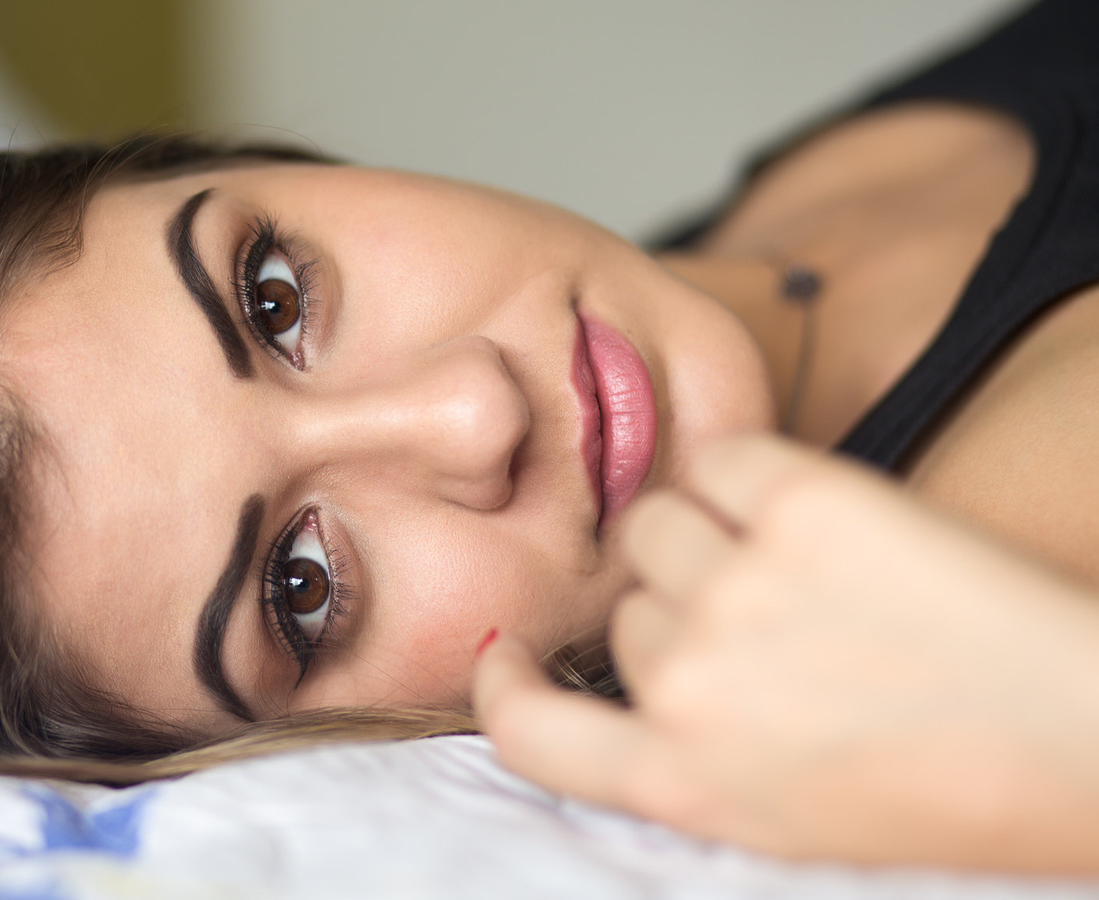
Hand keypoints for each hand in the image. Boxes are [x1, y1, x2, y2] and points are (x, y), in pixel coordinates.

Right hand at [474, 433, 1098, 872]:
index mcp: (687, 783)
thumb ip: (688, 758)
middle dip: (675, 609)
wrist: (1088, 736)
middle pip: (624, 609)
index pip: (530, 733)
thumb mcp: (786, 820)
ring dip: (702, 532)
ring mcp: (744, 588)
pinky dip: (748, 472)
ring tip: (797, 564)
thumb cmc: (960, 788)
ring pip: (657, 522)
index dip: (504, 688)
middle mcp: (694, 688)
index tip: (507, 659)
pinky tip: (808, 509)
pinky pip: (723, 457)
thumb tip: (638, 677)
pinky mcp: (808, 502)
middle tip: (772, 624)